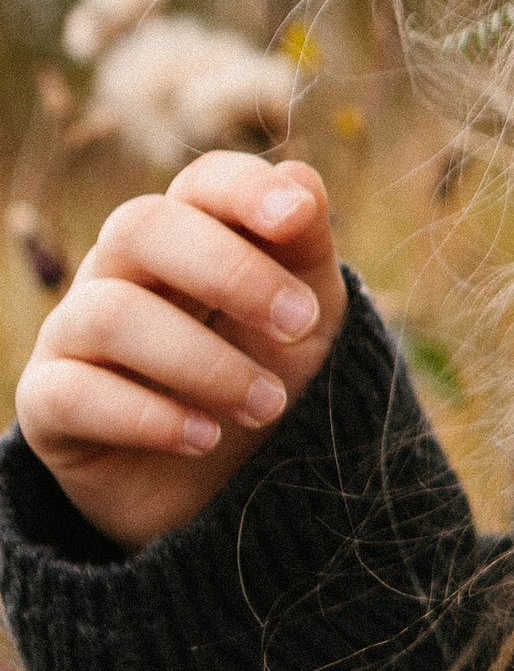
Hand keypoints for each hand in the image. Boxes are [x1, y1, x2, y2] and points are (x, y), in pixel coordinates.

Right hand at [16, 156, 346, 549]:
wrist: (229, 488)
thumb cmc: (266, 377)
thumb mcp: (308, 315)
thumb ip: (303, 248)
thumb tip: (301, 182)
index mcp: (189, 236)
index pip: (199, 184)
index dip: (242, 190)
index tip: (295, 219)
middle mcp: (120, 272)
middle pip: (139, 227)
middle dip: (229, 272)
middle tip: (299, 327)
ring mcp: (75, 334)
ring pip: (109, 314)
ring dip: (203, 362)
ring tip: (266, 406)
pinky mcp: (48, 405)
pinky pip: (71, 393)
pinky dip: (148, 417)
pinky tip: (204, 438)